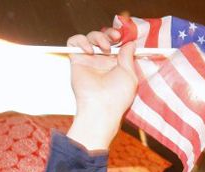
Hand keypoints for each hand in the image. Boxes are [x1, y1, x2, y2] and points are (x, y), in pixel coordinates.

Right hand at [66, 29, 137, 149]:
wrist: (101, 106)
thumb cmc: (119, 94)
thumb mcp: (130, 74)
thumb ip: (128, 57)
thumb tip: (131, 43)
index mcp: (118, 64)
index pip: (118, 44)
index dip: (121, 37)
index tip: (124, 37)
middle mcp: (103, 61)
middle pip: (104, 37)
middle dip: (109, 33)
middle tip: (115, 37)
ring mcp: (90, 60)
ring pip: (90, 37)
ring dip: (98, 37)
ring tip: (104, 48)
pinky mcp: (76, 60)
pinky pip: (74, 42)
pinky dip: (80, 40)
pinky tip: (89, 50)